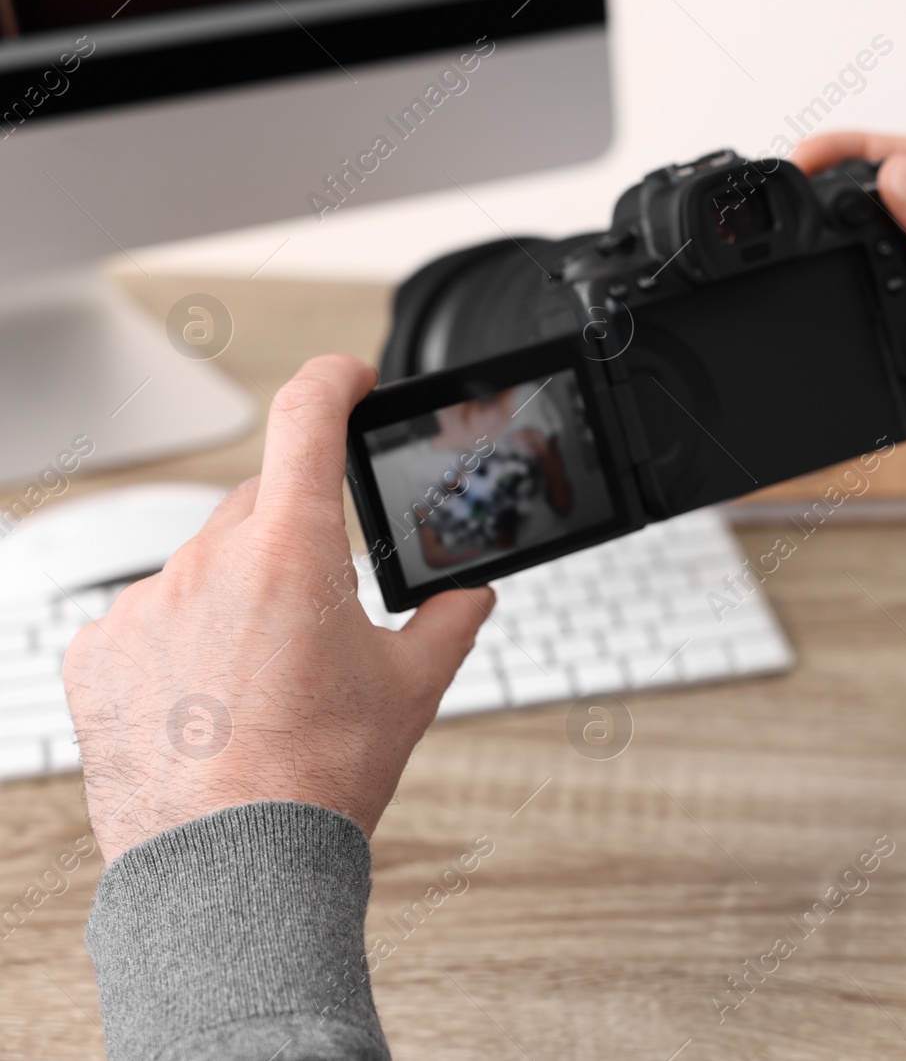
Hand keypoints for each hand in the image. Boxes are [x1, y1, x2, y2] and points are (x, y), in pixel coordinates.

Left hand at [63, 355, 495, 863]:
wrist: (232, 865)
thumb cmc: (319, 778)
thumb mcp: (409, 692)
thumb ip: (449, 624)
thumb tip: (470, 596)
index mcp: (294, 552)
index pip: (309, 418)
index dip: (335, 379)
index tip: (350, 378)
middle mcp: (209, 561)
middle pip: (260, 505)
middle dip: (296, 536)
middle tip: (322, 610)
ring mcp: (144, 603)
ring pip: (202, 566)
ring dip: (236, 595)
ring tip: (263, 680)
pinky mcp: (96, 649)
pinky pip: (147, 616)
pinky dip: (179, 638)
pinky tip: (207, 700)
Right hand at [792, 133, 905, 560]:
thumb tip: (900, 181)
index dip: (861, 152)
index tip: (809, 158)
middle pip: (887, 211)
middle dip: (833, 197)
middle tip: (788, 203)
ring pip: (873, 271)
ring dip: (836, 261)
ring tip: (799, 253)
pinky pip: (873, 336)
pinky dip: (847, 325)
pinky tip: (832, 322)